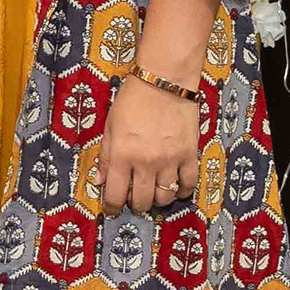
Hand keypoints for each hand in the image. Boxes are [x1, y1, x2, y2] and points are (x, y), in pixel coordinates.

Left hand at [98, 75, 199, 216]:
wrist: (164, 80)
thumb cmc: (133, 99)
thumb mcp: (110, 126)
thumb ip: (105, 156)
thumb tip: (99, 181)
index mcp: (123, 155)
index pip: (115, 195)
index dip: (112, 207)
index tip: (112, 209)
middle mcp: (146, 162)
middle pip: (142, 201)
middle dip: (135, 204)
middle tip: (134, 198)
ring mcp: (170, 160)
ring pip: (165, 197)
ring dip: (157, 200)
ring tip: (153, 192)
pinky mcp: (189, 154)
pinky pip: (189, 184)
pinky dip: (182, 191)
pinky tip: (176, 189)